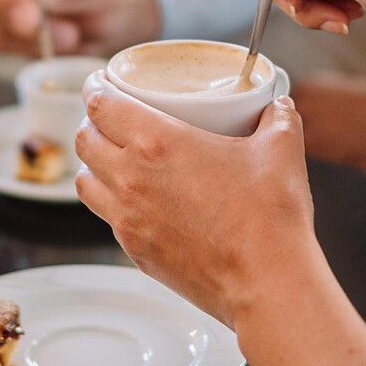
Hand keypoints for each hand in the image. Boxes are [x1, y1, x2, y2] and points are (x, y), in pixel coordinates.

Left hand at [75, 72, 317, 330]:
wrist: (267, 283)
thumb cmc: (270, 217)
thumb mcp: (281, 149)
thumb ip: (279, 118)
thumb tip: (280, 106)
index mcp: (155, 144)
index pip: (100, 104)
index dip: (95, 87)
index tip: (101, 82)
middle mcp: (130, 180)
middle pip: (84, 140)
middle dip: (93, 123)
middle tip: (112, 118)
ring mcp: (127, 220)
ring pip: (84, 182)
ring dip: (94, 165)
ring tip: (116, 159)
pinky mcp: (134, 251)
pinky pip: (107, 218)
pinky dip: (113, 203)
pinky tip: (139, 201)